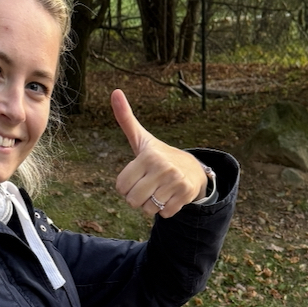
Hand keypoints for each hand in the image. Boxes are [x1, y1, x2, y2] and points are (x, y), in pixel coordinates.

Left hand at [111, 89, 210, 220]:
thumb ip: (125, 118)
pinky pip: (163, 214)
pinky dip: (164, 210)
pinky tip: (169, 197)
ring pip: (148, 209)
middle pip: (132, 200)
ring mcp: (176, 182)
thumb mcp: (141, 138)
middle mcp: (163, 167)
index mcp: (148, 155)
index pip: (121, 186)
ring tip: (158, 191)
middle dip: (137, 198)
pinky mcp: (185, 195)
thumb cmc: (158, 155)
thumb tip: (115, 92)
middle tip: (147, 187)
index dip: (125, 186)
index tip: (136, 177)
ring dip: (150, 205)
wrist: (192, 168)